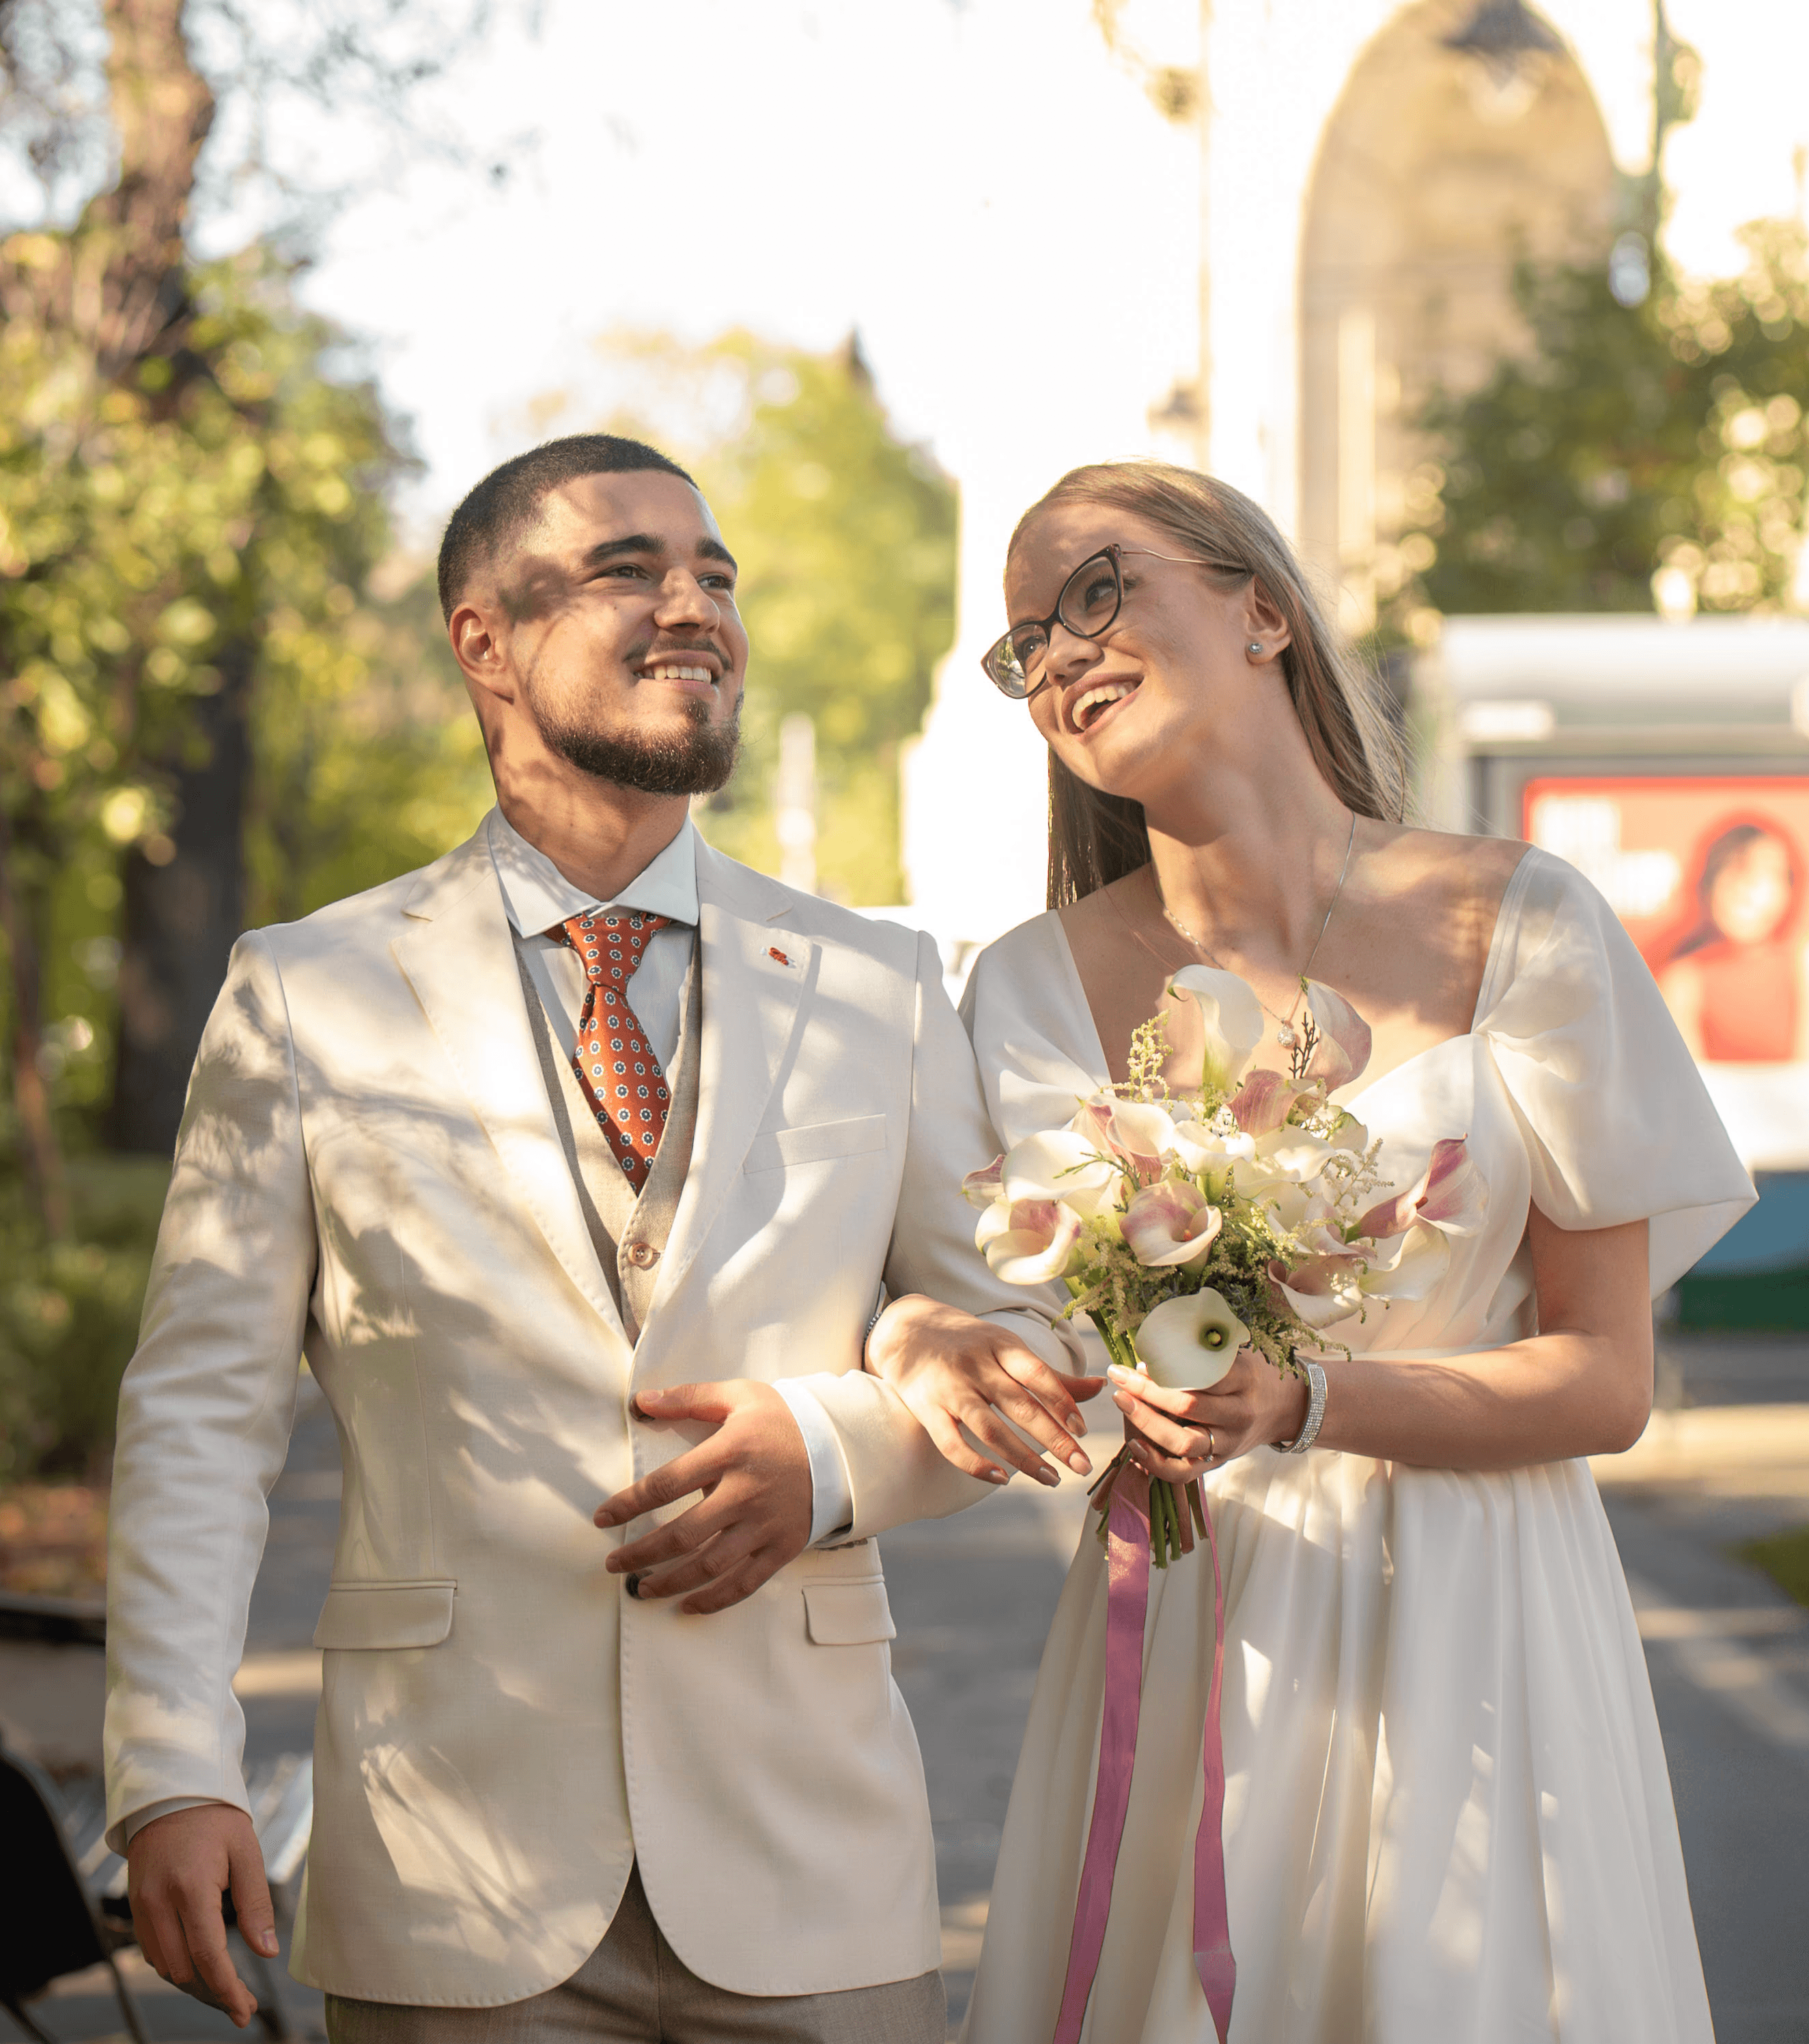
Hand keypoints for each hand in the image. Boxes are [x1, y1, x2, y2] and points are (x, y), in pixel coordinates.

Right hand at [127, 1803, 277, 2027]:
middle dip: (213, 1993)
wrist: (170, 1794)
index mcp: (190, 1887)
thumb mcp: (246, 1851)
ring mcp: (141, 1907)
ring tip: (227, 1991)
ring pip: (165, 1967)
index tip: (245, 2011)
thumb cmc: (215, 1819)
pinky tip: (201, 1967)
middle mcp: (158, 1903)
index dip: (227, 1989)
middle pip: (183, 1970)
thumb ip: (256, 1903)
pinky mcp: (135, 1907)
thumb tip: (268, 1951)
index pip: (206, 1955)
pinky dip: (177, 1966)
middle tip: (243, 2006)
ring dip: (194, 1984)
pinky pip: (153, 1952)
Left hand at [596, 1380, 811, 1613]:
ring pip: (711, 1565)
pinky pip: (746, 1582)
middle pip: (683, 1534)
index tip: (602, 1517)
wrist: (842, 1445)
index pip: (666, 1484)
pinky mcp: (783, 1547)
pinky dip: (715, 1599)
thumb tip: (641, 1401)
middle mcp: (745, 1493)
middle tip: (614, 1564)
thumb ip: (688, 1397)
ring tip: (642, 1588)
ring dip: (671, 1581)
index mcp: (730, 1453)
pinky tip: (689, 1605)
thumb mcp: (739, 1395)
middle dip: (642, 1553)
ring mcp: (765, 1524)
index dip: (628, 1504)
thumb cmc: (783, 1419)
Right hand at [865, 1294, 1104, 1486]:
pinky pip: (951, 1443)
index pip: (1037, 1374)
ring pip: (990, 1428)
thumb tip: (1100, 1387)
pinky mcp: (927, 1409)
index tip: (1083, 1430)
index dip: (1061, 1402)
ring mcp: (951, 1388)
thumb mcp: (1008, 1349)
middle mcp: (977, 1365)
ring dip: (1024, 1458)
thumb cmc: (969, 1344)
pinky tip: (1000, 1480)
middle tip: (1082, 1466)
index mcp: (1001, 1346)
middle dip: (1055, 1439)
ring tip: (1051, 1479)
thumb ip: (1051, 1375)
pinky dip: (975, 1464)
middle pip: (1020, 1405)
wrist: (906, 1330)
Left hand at [1108, 1351, 1308, 1481]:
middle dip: (1147, 1392)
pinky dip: (1155, 1463)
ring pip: (1183, 1442)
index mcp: (1243, 1381)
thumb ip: (1203, 1352)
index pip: (1200, 1375)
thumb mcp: (1237, 1355)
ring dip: (1146, 1423)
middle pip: (1187, 1407)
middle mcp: (1237, 1415)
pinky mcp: (1217, 1464)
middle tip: (1120, 1376)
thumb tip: (1154, 1348)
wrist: (1284, 1409)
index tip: (1137, 1360)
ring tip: (1122, 1403)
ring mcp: (1227, 1443)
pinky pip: (1184, 1472)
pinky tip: (1134, 1445)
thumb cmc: (1251, 1375)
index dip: (1165, 1368)